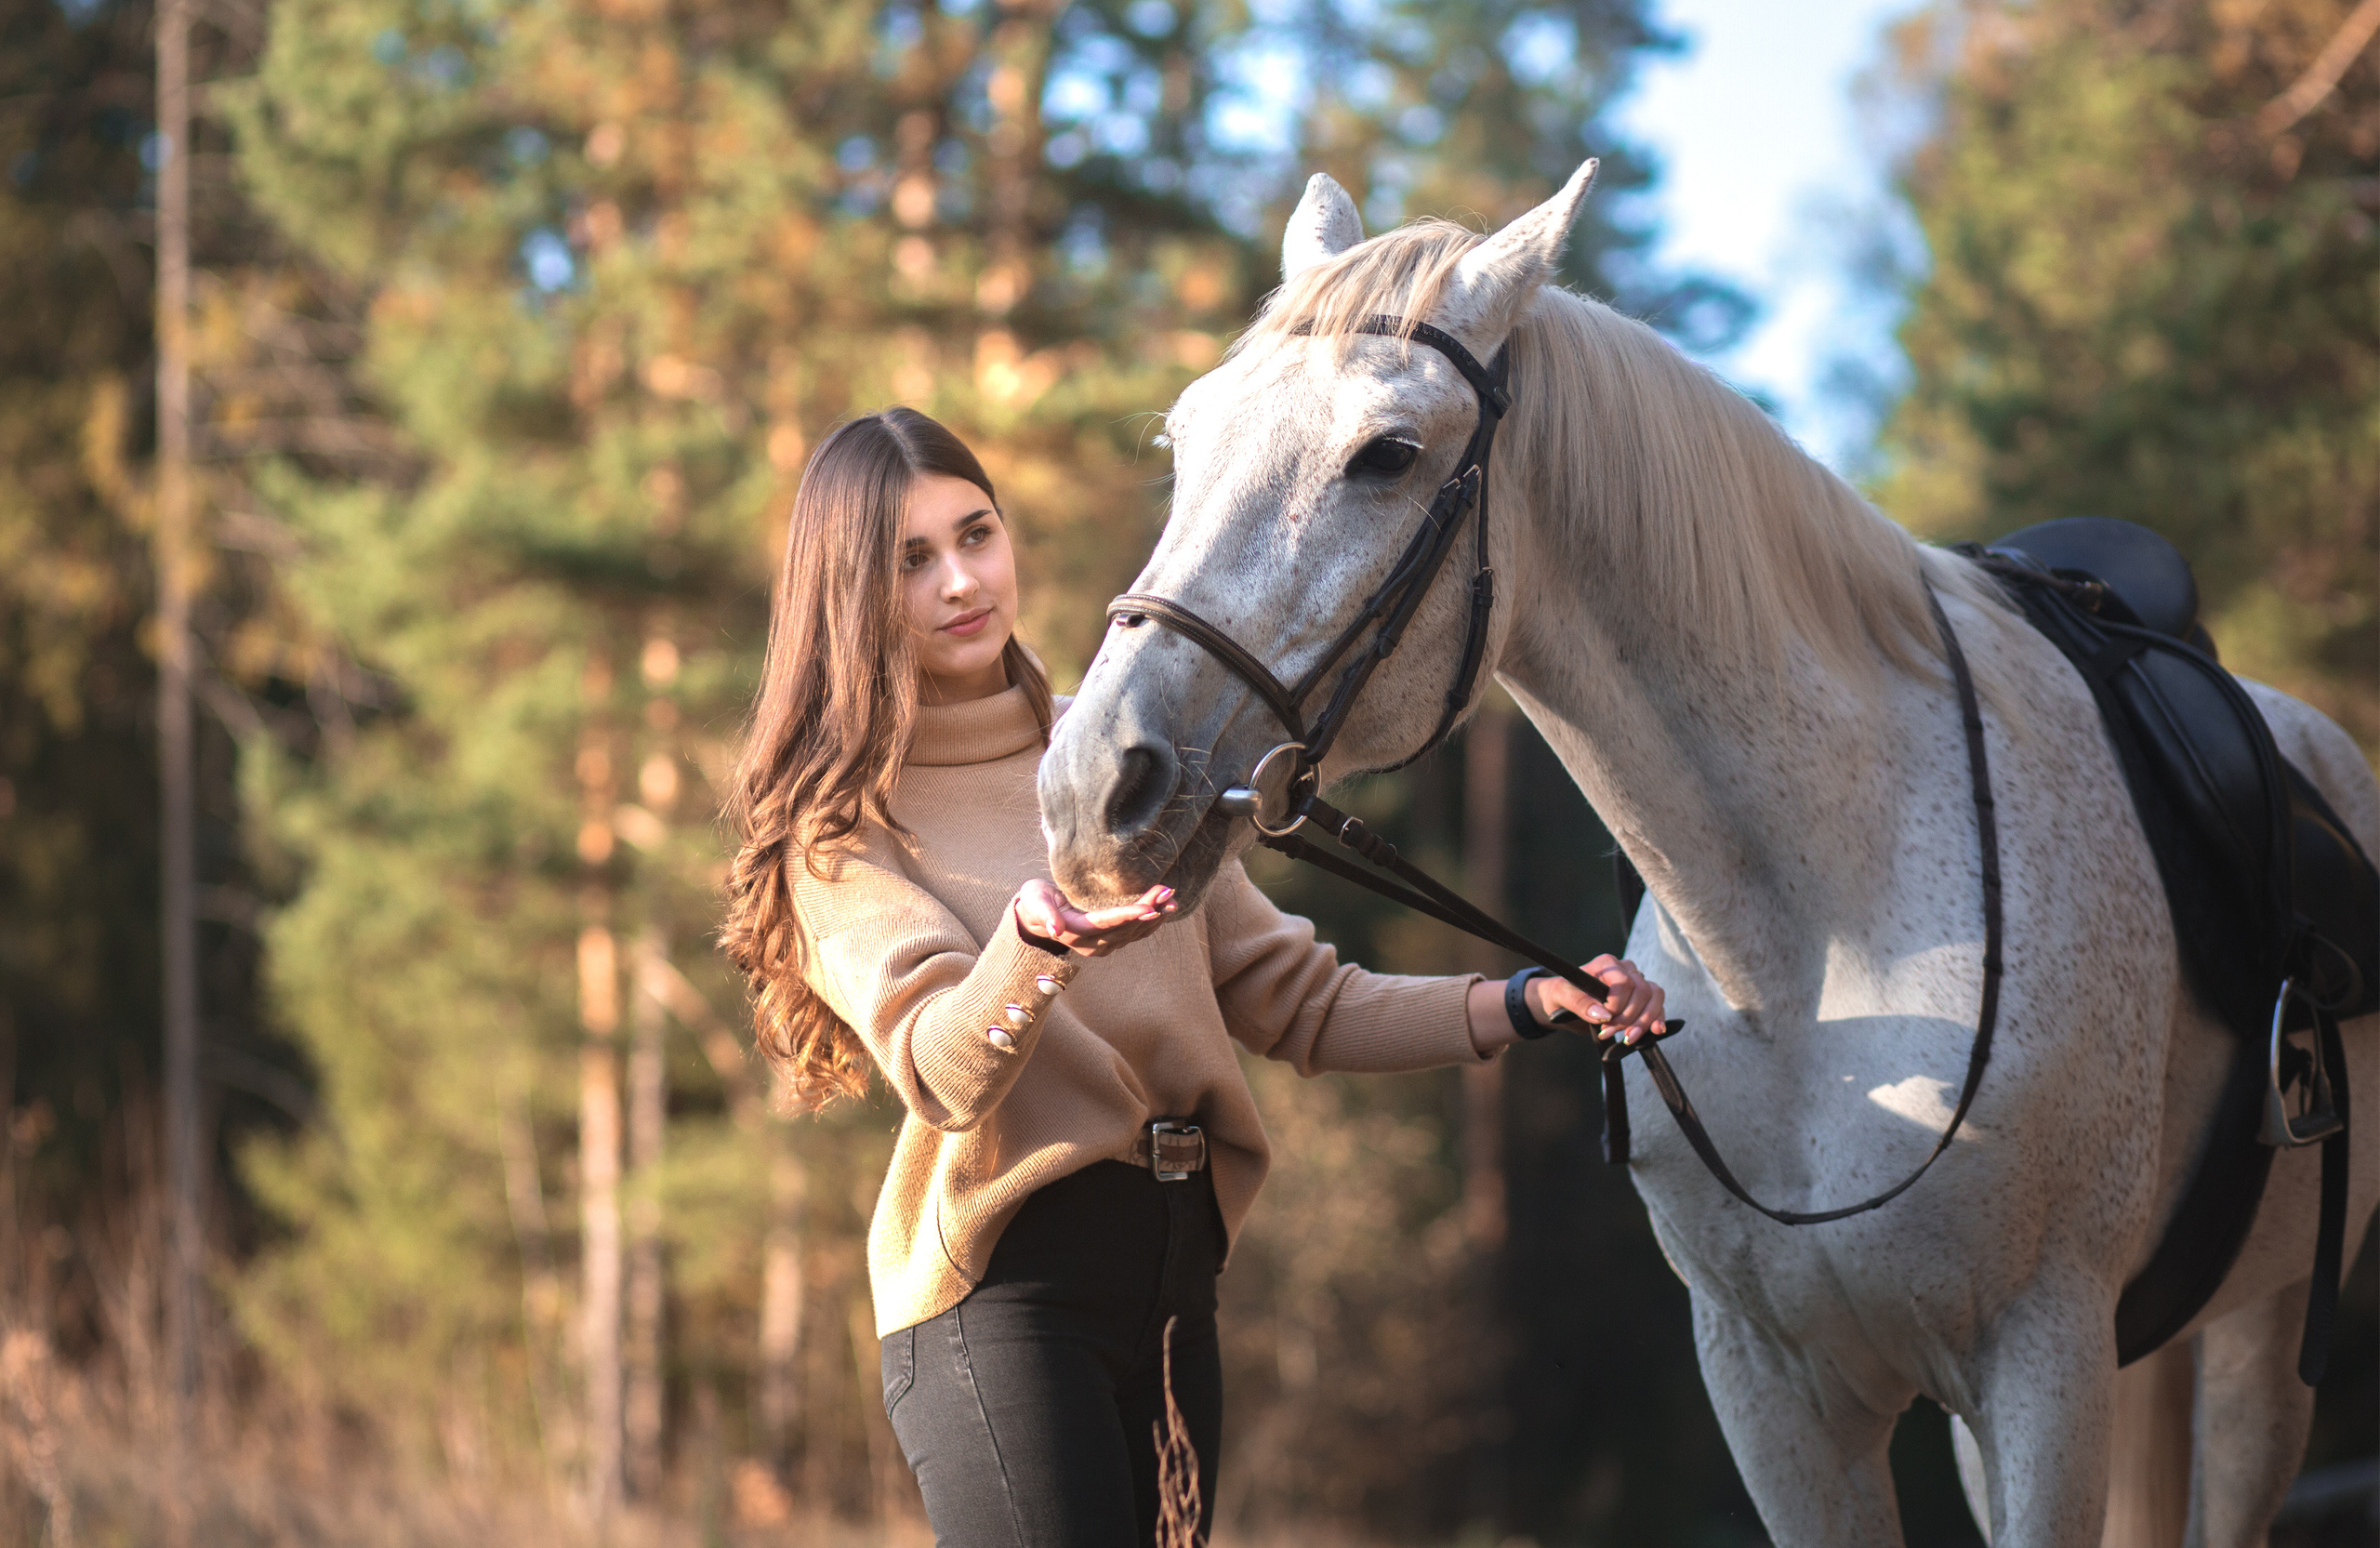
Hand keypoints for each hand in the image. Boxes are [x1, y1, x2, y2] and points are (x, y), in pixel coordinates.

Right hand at [1013, 879, 1177, 957]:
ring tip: (1171, 898)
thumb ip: (1045, 913)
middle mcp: (1090, 944)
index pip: (1106, 924)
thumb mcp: (1035, 900)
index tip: (1149, 908)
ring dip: (1154, 916)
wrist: (1037, 916)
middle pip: (1125, 927)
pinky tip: (1165, 908)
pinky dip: (1151, 922)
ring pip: (1133, 932)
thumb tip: (1055, 929)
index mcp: (1073, 932)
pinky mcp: (1109, 942)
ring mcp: (1101, 946)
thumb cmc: (1036, 901)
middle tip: (1167, 892)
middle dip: (1148, 910)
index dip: (1128, 916)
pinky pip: (1134, 934)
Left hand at [1533, 954, 1665, 1045]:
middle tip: (1608, 1032)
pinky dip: (1657, 1020)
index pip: (1624, 982)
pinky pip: (1657, 1007)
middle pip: (1642, 991)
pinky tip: (1656, 1031)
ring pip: (1654, 997)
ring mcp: (1636, 983)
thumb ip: (1579, 1003)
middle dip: (1628, 1017)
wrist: (1563, 1005)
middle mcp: (1625, 969)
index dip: (1618, 1004)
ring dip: (1644, 1021)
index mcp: (1607, 963)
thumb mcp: (1561, 996)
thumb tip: (1603, 1015)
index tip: (1604, 1019)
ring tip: (1628, 1038)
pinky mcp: (1641, 1000)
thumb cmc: (1561, 995)